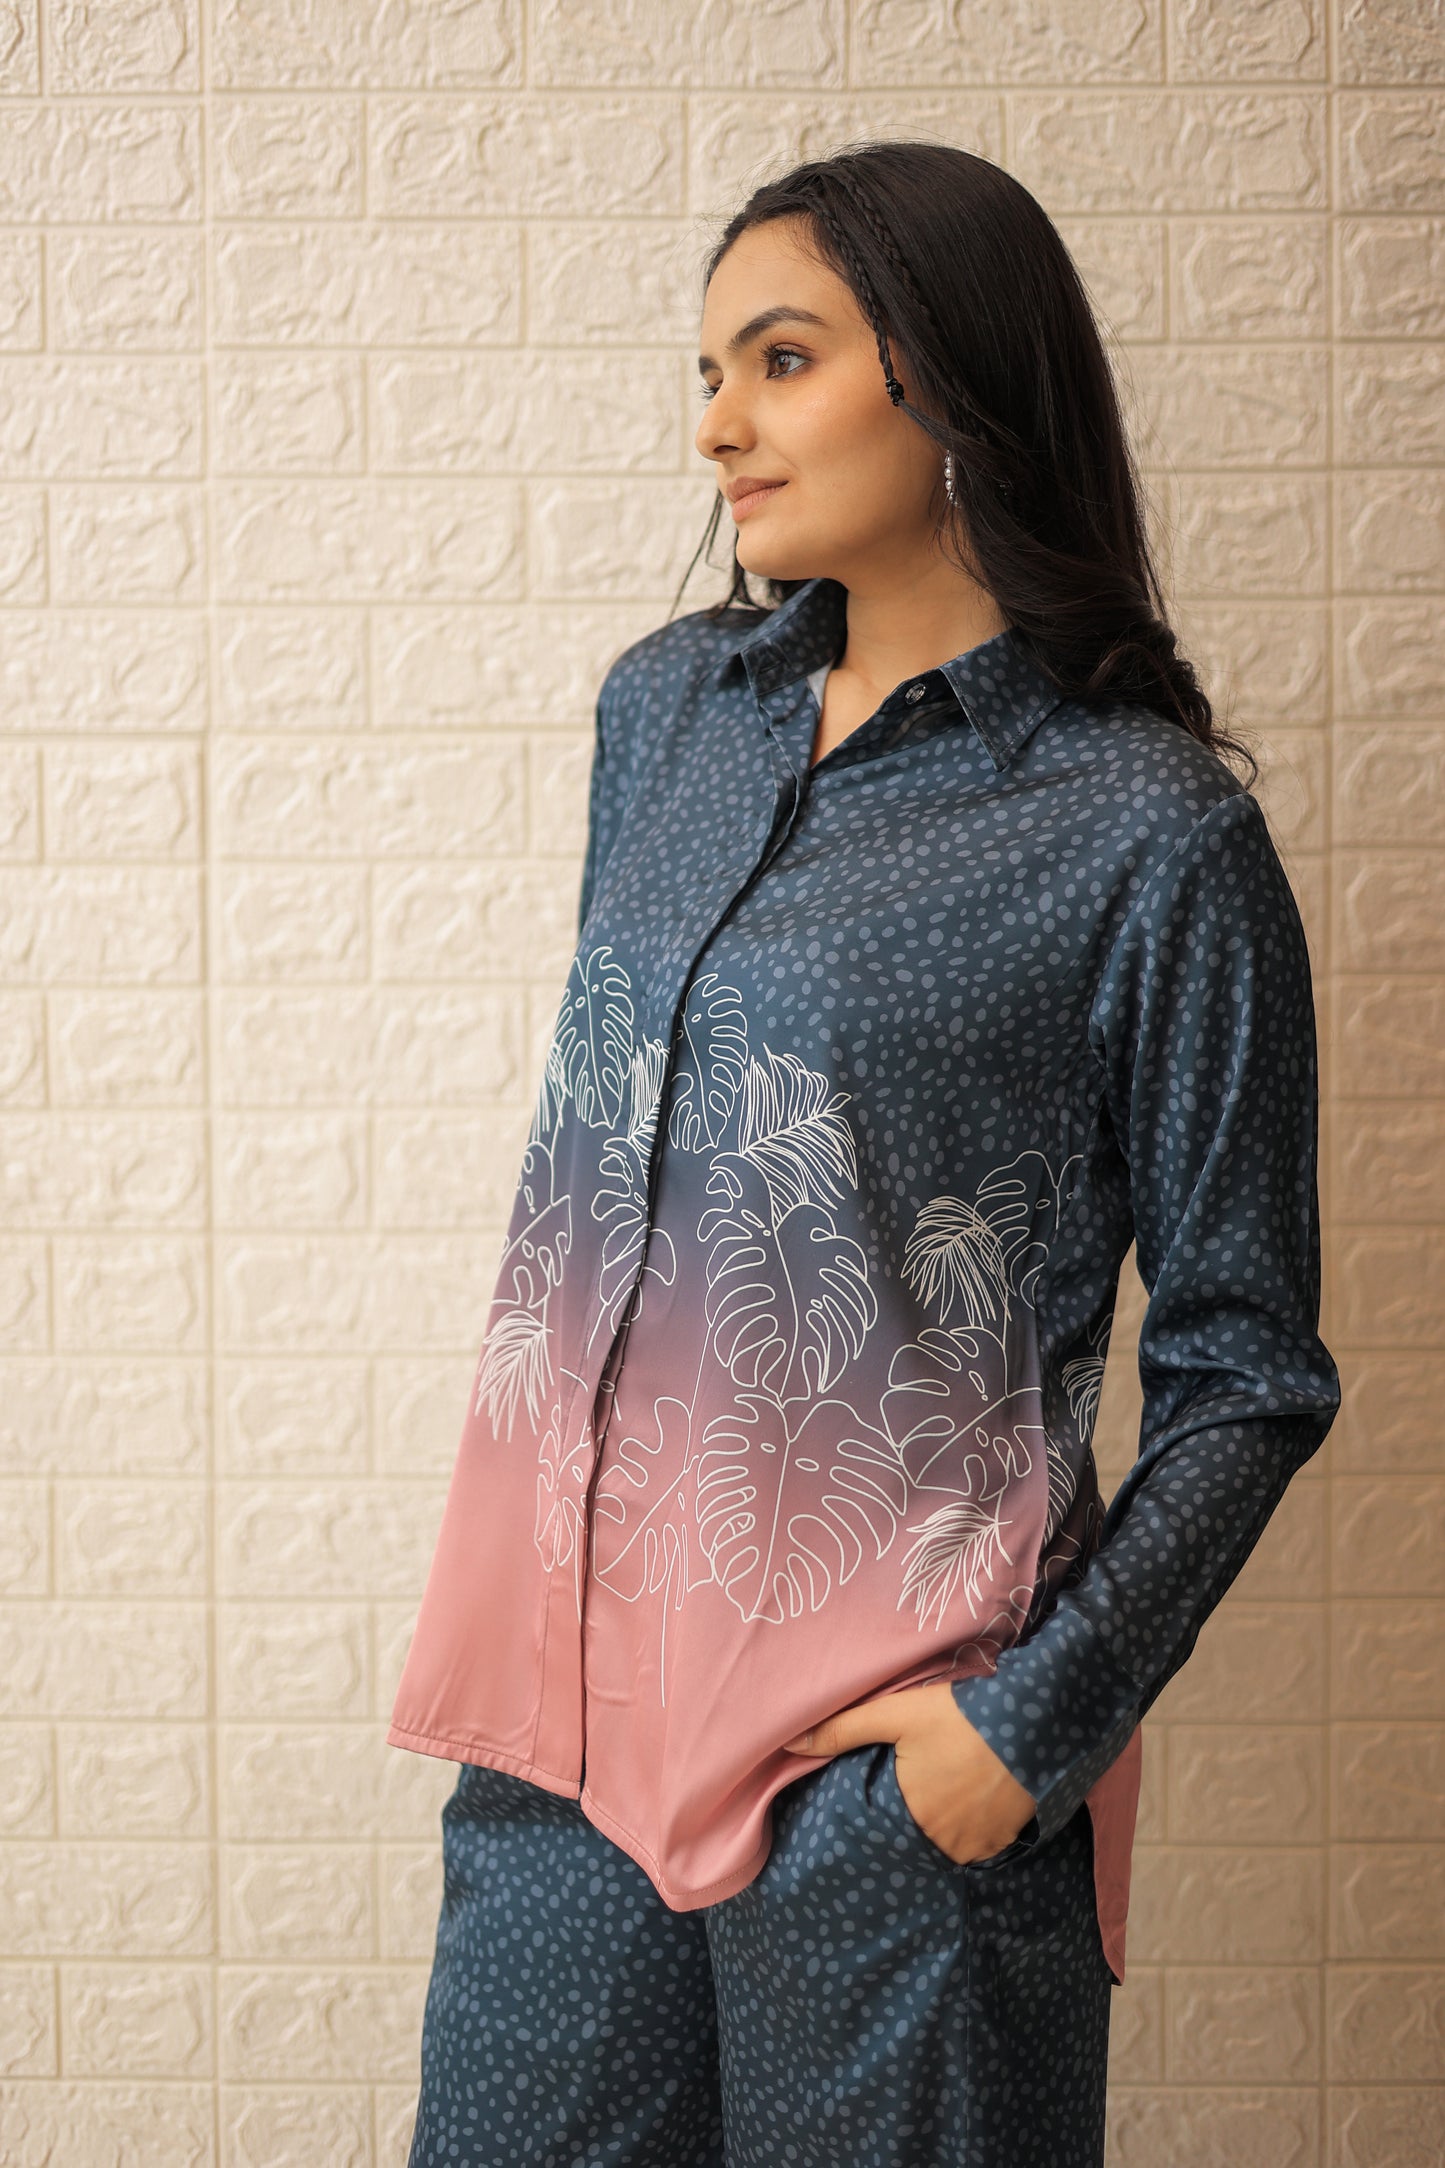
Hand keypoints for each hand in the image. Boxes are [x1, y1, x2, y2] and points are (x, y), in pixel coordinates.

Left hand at [781, 1681, 1037, 1865]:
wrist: (1032, 1720)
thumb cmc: (958, 1717)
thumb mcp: (896, 1715)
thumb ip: (842, 1730)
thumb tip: (788, 1743)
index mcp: (912, 1816)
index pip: (886, 1825)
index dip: (890, 1806)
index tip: (898, 1786)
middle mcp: (945, 1843)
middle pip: (919, 1834)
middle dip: (919, 1814)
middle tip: (929, 1782)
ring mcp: (980, 1846)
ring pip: (950, 1842)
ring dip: (947, 1823)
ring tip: (953, 1787)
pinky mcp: (1008, 1841)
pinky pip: (980, 1844)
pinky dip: (975, 1826)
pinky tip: (977, 1796)